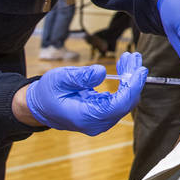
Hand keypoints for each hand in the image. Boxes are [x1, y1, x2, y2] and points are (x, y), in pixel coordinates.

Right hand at [23, 52, 146, 135]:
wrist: (39, 106)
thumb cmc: (47, 92)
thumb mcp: (59, 79)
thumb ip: (80, 77)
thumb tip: (101, 72)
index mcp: (85, 117)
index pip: (118, 105)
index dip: (132, 87)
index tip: (140, 69)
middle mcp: (96, 123)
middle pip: (125, 102)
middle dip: (132, 78)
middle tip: (133, 57)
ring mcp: (100, 120)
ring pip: (125, 100)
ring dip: (130, 78)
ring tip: (131, 58)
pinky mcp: (103, 114)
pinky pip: (120, 99)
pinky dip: (125, 83)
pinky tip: (125, 66)